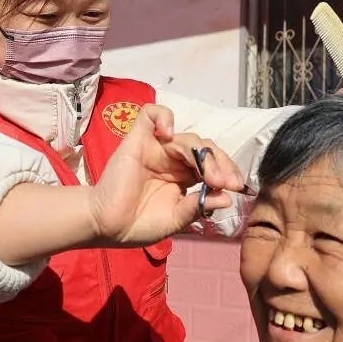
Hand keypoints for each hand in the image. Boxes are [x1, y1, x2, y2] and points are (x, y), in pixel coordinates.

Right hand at [88, 104, 243, 245]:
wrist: (106, 227)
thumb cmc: (137, 225)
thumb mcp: (175, 220)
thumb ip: (198, 207)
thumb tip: (226, 198)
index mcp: (183, 176)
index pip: (212, 164)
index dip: (227, 171)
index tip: (236, 187)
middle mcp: (172, 159)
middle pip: (205, 148)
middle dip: (221, 164)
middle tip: (226, 183)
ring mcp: (155, 147)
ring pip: (187, 137)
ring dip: (203, 155)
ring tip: (209, 177)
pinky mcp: (137, 139)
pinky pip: (150, 114)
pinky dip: (164, 116)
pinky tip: (170, 133)